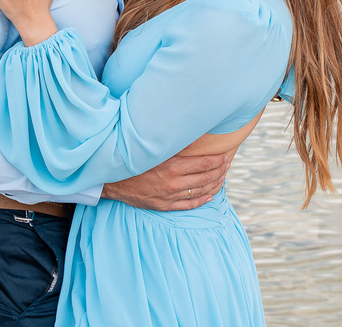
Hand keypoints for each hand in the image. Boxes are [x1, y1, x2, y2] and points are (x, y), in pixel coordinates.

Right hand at [101, 154, 228, 211]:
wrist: (113, 179)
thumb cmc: (134, 159)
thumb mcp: (154, 148)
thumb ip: (175, 143)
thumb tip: (193, 135)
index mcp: (172, 166)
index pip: (204, 164)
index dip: (218, 160)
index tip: (225, 156)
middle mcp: (173, 183)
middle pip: (205, 177)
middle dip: (220, 171)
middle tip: (228, 165)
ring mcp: (169, 196)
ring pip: (200, 191)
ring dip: (214, 184)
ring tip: (222, 177)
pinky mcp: (164, 205)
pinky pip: (188, 205)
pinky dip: (201, 200)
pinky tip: (209, 196)